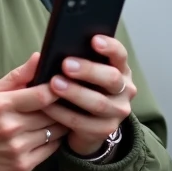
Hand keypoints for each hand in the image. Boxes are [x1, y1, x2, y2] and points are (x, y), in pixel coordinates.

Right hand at [0, 53, 69, 170]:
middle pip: (51, 113)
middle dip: (58, 106)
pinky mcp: (24, 166)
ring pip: (54, 131)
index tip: (61, 86)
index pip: (42, 95)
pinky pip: (51, 149)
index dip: (56, 90)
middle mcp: (11, 127)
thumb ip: (16, 77)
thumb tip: (38, 57)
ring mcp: (18, 148)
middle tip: (62, 101)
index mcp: (1, 105)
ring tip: (53, 117)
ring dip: (58, 123)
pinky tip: (45, 134)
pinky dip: (53, 140)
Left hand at [43, 35, 136, 155]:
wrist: (85, 125)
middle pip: (112, 78)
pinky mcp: (105, 130)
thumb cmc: (80, 88)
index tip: (93, 40)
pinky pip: (82, 122)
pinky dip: (62, 113)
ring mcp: (117, 112)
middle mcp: (124, 90)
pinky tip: (47, 105)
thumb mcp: (81, 73)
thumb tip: (54, 48)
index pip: (119, 55)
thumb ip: (74, 59)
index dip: (109, 46)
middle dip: (88, 70)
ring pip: (99, 103)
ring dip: (75, 93)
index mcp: (119, 69)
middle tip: (65, 64)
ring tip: (54, 83)